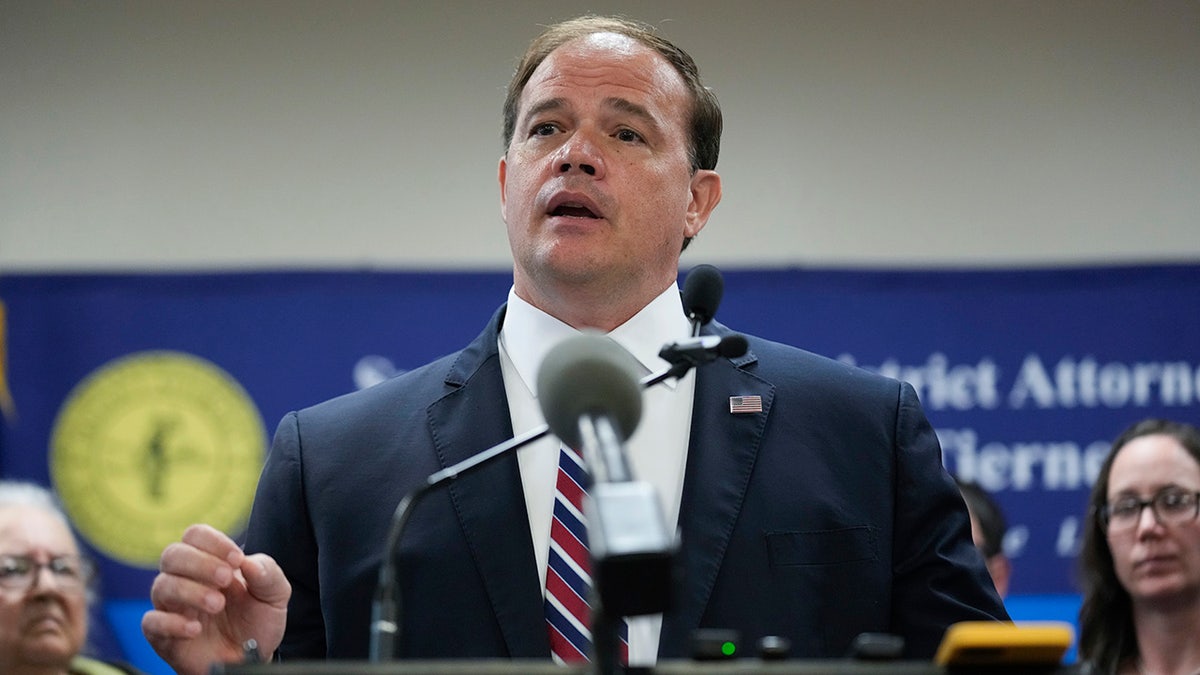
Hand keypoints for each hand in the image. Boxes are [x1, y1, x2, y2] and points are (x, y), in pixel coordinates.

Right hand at [142, 524, 290, 674]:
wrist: (252, 659)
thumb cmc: (257, 622)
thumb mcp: (275, 595)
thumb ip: (267, 573)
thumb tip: (248, 562)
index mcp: (210, 563)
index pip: (195, 535)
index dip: (214, 542)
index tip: (236, 560)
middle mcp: (186, 580)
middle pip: (173, 554)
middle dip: (200, 563)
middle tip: (225, 579)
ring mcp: (172, 608)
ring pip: (161, 585)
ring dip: (190, 591)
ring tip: (217, 605)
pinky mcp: (163, 636)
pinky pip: (150, 622)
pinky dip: (170, 623)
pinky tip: (195, 628)